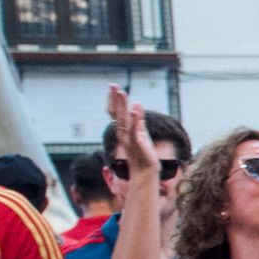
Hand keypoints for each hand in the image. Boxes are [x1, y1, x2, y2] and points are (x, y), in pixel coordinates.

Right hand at [104, 84, 162, 201]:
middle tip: (113, 85)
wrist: (145, 173)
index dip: (114, 100)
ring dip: (123, 107)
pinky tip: (136, 110)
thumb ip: (138, 122)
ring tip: (123, 93)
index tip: (113, 87)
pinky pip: (135, 131)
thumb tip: (136, 108)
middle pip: (117, 114)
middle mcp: (124, 134)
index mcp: (123, 131)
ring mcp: (130, 139)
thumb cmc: (143, 155)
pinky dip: (135, 120)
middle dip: (115, 100)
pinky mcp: (139, 145)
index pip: (115, 113)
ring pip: (124, 120)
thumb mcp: (140, 135)